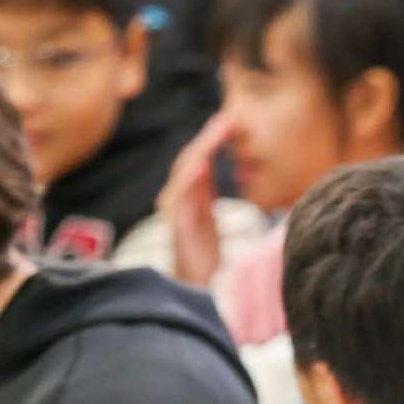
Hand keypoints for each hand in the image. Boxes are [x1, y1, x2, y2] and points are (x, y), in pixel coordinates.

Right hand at [157, 112, 232, 286]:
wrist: (194, 285)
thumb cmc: (200, 253)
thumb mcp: (206, 216)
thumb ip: (204, 191)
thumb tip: (205, 163)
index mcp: (187, 197)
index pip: (198, 160)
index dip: (210, 140)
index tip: (228, 121)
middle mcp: (176, 199)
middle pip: (190, 160)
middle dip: (207, 138)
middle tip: (227, 119)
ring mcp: (174, 211)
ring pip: (185, 173)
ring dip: (201, 151)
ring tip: (217, 133)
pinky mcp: (177, 225)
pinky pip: (182, 198)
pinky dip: (190, 180)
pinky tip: (202, 166)